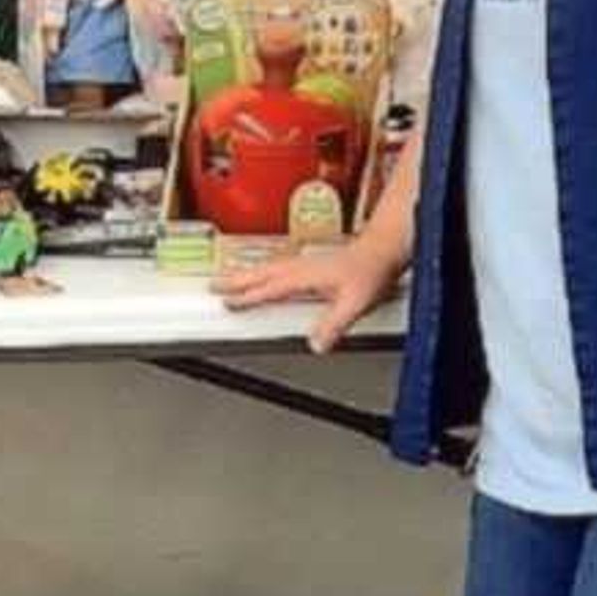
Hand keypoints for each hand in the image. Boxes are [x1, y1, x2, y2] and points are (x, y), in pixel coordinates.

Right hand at [220, 241, 398, 354]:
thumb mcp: (355, 303)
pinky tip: (264, 276)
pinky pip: (277, 266)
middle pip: (260, 273)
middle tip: (213, 284)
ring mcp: (305, 264)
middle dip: (235, 279)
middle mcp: (301, 267)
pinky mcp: (311, 264)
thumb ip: (334, 325)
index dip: (247, 296)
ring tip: (228, 278)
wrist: (383, 251)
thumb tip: (315, 344)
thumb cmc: (371, 272)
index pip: (269, 288)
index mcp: (305, 276)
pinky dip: (262, 270)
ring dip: (245, 273)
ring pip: (266, 268)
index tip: (227, 301)